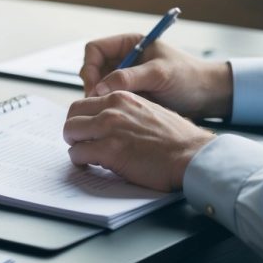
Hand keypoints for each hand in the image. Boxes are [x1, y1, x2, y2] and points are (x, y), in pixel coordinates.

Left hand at [64, 91, 215, 191]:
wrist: (192, 155)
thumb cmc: (177, 139)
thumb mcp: (149, 111)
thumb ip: (127, 112)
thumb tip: (110, 122)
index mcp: (123, 97)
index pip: (86, 102)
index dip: (84, 119)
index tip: (87, 130)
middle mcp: (113, 109)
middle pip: (72, 115)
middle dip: (74, 131)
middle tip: (81, 143)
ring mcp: (109, 128)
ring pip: (70, 132)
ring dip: (75, 145)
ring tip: (86, 156)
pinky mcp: (109, 150)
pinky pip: (78, 153)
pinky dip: (80, 161)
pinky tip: (92, 165)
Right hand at [80, 34, 232, 118]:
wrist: (209, 96)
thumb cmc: (189, 77)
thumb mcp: (159, 73)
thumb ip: (129, 78)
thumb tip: (99, 88)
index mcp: (130, 44)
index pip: (95, 49)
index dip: (90, 67)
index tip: (95, 86)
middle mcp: (124, 60)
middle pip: (93, 70)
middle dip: (92, 86)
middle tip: (97, 104)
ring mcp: (127, 79)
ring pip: (99, 88)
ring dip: (100, 99)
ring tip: (109, 112)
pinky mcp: (131, 96)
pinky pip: (111, 101)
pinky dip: (110, 108)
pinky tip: (118, 117)